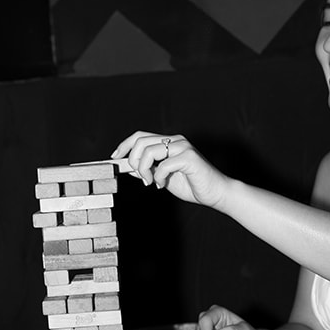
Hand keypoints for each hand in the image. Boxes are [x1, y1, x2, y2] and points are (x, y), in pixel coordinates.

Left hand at [111, 130, 226, 208]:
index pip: (140, 136)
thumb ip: (147, 169)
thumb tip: (128, 167)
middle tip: (141, 177)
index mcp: (168, 142)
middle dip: (133, 161)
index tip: (115, 157)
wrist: (215, 193)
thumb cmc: (191, 185)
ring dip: (144, 170)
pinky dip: (159, 177)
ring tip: (151, 182)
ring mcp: (183, 147)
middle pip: (141, 141)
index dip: (124, 145)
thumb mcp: (162, 177)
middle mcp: (175, 140)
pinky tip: (163, 185)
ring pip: (149, 151)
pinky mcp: (189, 157)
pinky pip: (164, 164)